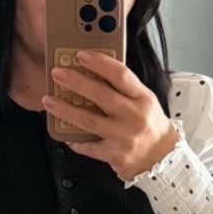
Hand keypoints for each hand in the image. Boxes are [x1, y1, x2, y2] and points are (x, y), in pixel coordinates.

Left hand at [41, 50, 180, 181]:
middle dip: (76, 82)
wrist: (163, 158)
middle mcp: (134, 116)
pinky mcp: (115, 155)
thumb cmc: (149, 124)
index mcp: (143, 98)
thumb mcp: (144, 101)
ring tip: (48, 100)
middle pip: (101, 95)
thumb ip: (124, 88)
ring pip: (89, 121)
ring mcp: (124, 137)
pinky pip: (89, 147)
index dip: (99, 63)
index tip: (80, 55)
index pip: (121, 75)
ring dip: (66, 110)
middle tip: (57, 73)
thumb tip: (93, 72)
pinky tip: (64, 135)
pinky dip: (75, 141)